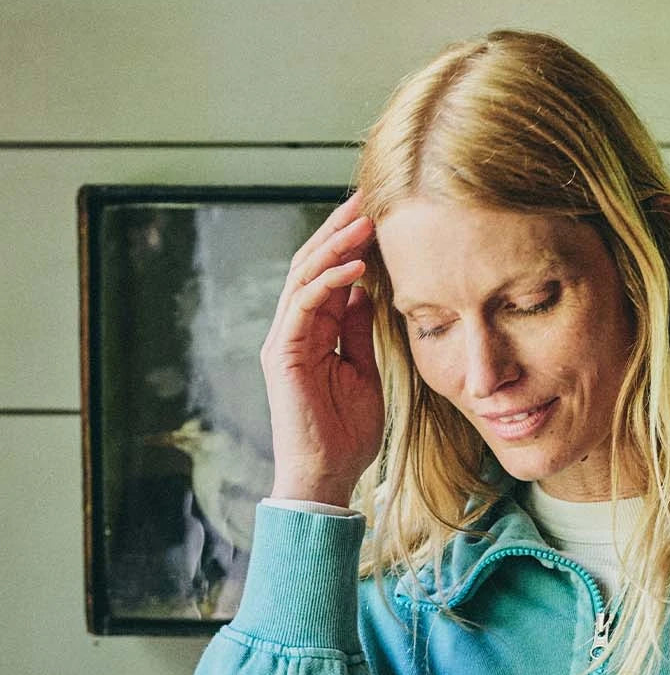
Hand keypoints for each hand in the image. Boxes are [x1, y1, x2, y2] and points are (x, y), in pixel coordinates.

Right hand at [260, 189, 384, 506]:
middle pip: (313, 262)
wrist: (326, 477)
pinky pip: (305, 305)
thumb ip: (359, 332)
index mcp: (314, 332)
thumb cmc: (347, 435)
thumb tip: (366, 291)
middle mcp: (294, 329)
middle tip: (370, 197)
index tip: (381, 215)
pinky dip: (329, 281)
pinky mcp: (284, 354)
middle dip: (341, 228)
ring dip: (336, 244)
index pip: (329, 273)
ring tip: (365, 219)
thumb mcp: (364, 373)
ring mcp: (285, 339)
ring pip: (305, 274)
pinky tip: (356, 266)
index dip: (351, 242)